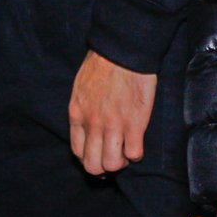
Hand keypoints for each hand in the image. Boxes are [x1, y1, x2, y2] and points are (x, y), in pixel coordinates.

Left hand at [68, 50, 155, 175]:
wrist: (123, 50)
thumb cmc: (103, 64)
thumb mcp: (81, 88)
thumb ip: (83, 110)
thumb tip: (87, 124)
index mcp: (77, 114)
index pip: (78, 152)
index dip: (89, 158)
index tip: (99, 154)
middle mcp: (93, 124)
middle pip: (93, 165)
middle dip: (104, 166)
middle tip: (114, 156)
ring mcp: (113, 125)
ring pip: (112, 164)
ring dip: (121, 161)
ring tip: (127, 150)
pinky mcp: (135, 123)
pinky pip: (135, 153)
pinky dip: (137, 152)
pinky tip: (138, 140)